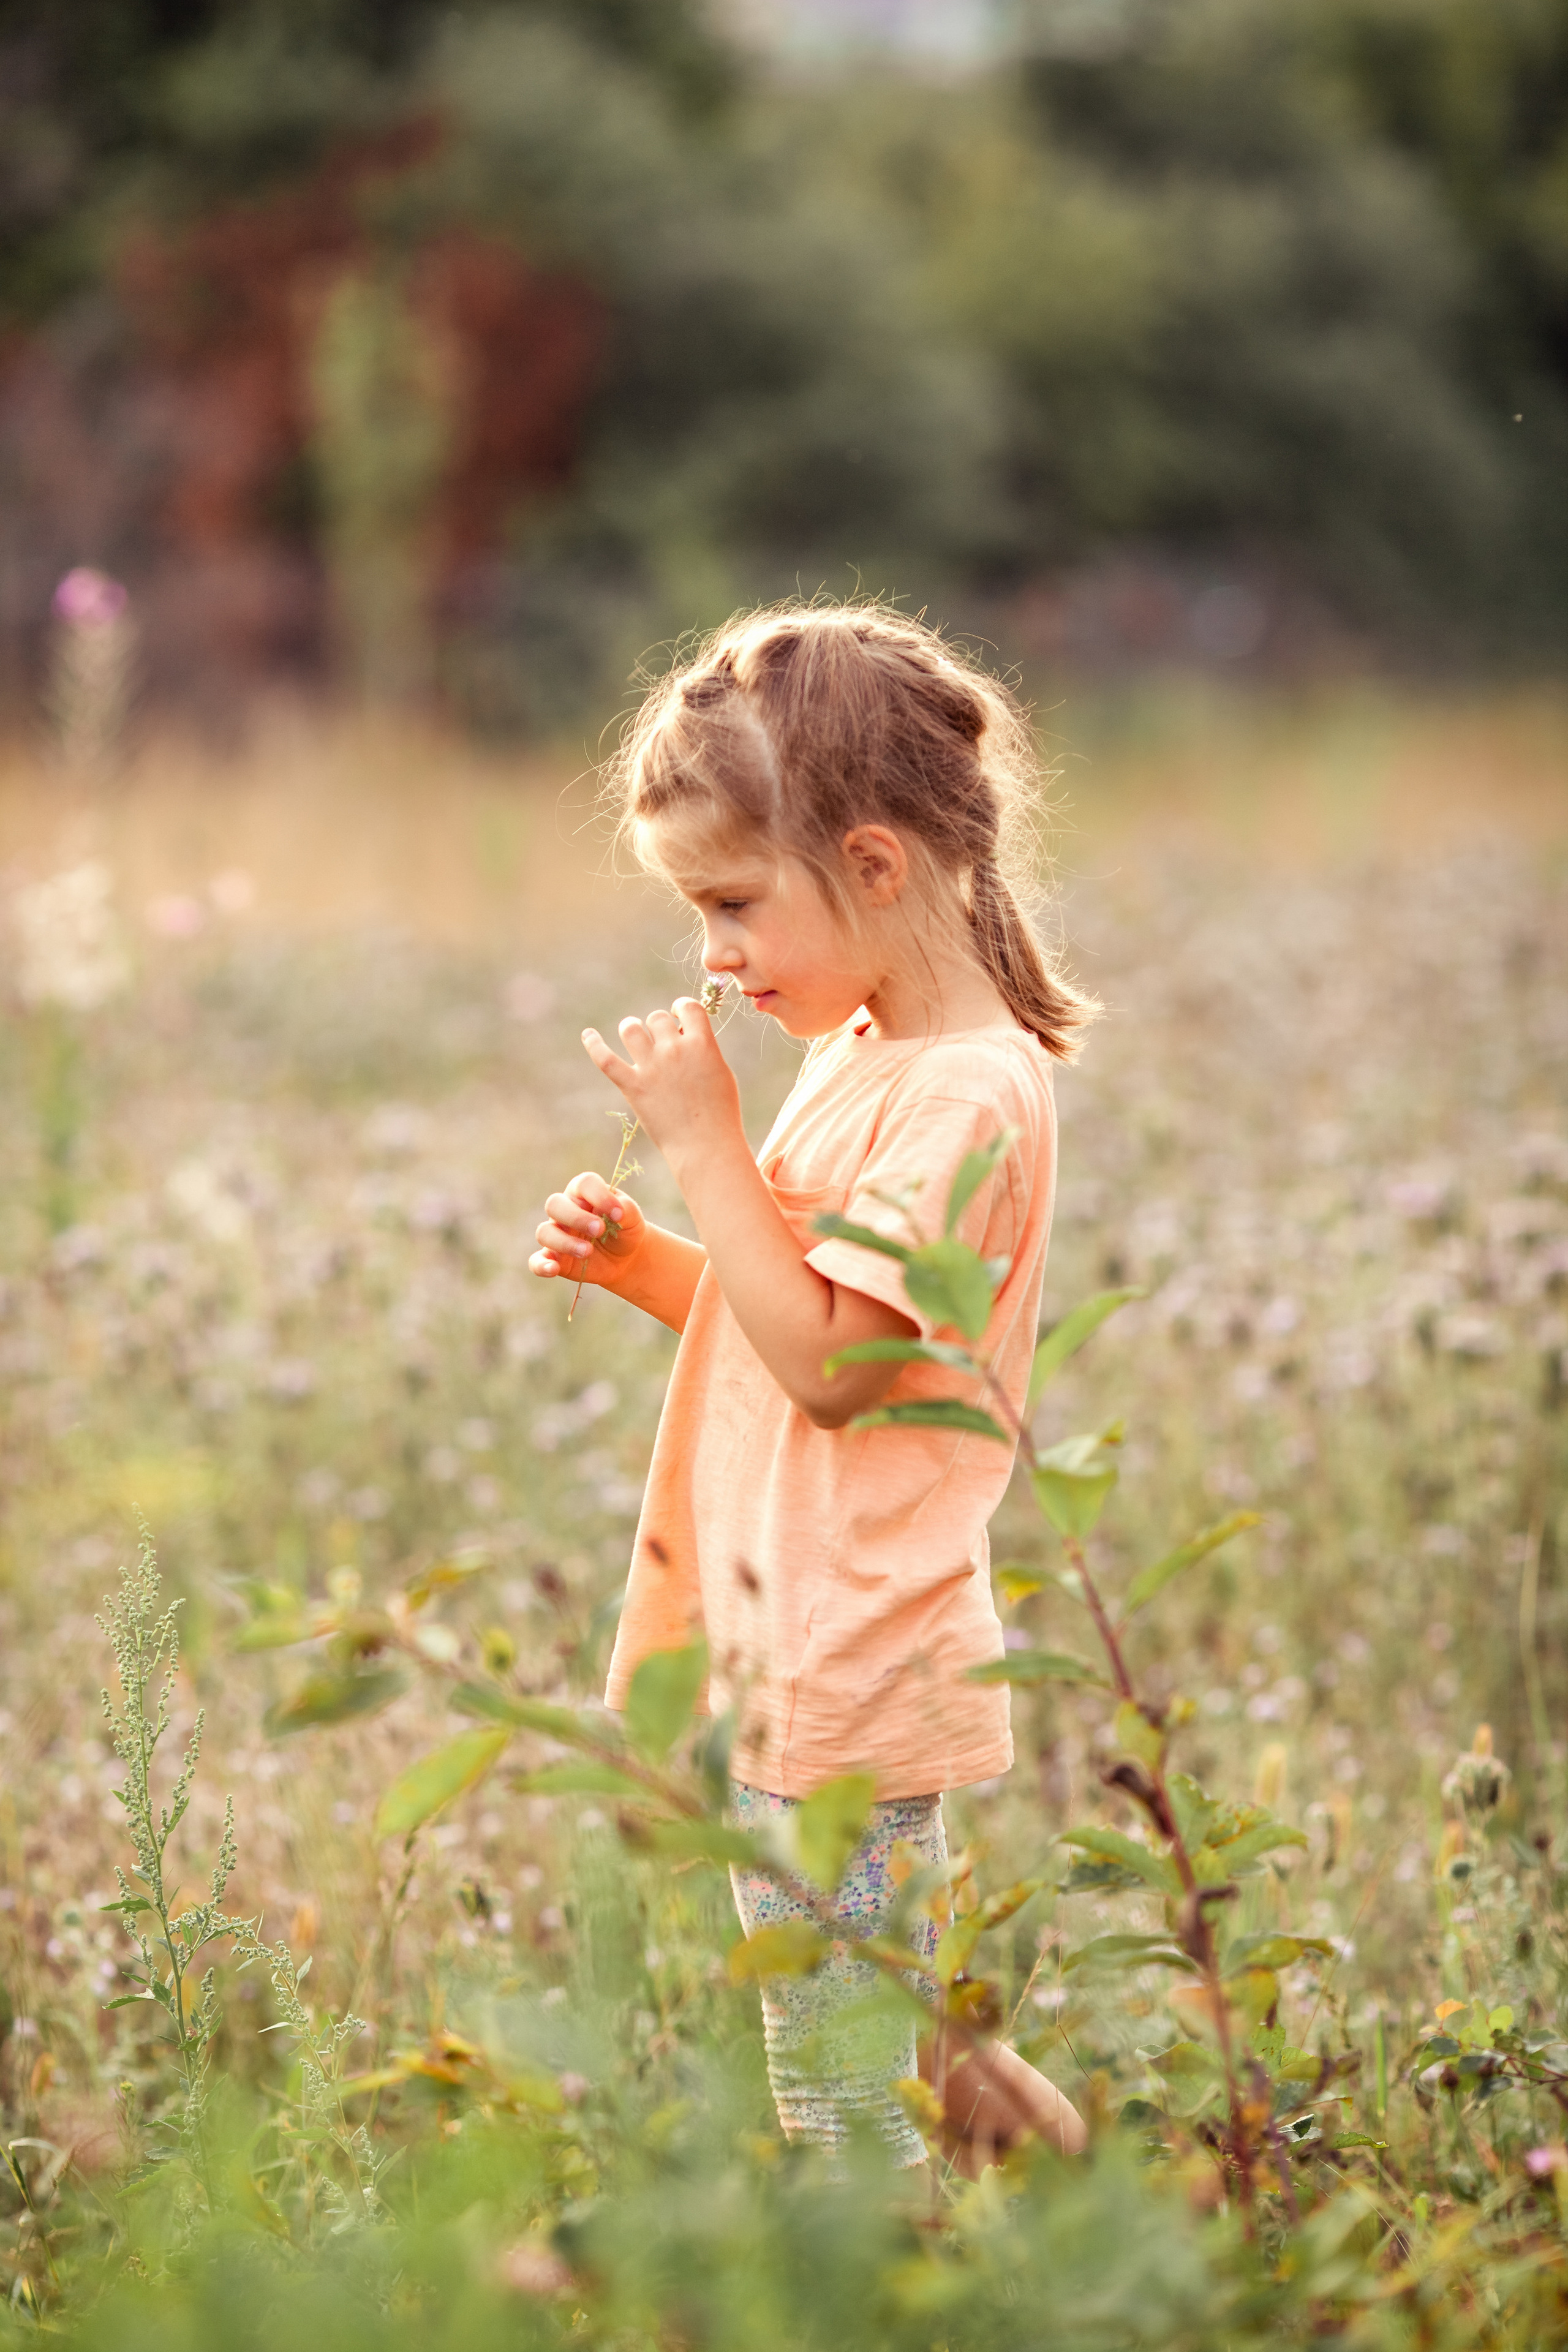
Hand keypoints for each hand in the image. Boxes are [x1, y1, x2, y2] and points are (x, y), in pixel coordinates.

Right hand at [530, 1170, 647, 1289]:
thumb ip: (626, 1210)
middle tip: (599, 1230)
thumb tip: (617, 1213)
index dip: (599, 1196)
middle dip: (576, 1218)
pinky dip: (541, 1265)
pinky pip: (537, 1261)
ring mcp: (557, 1233)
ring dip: (564, 1242)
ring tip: (588, 1252)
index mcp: (584, 1193)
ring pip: (544, 1232)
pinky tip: (553, 1269)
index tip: (618, 1214)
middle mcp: (566, 1209)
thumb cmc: (625, 1229)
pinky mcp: (554, 1258)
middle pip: (555, 1204)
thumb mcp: (633, 1218)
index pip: (584, 1184)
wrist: (626, 1257)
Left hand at [580, 998, 742, 1174]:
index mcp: (702, 1044)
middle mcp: (674, 1050)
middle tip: (663, 1042)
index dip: (681, 1007)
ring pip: (631, 1028)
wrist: (706, 1146)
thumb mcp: (721, 1072)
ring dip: (633, 1030)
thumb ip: (703, 1049)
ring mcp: (651, 1067)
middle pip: (657, 1018)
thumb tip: (685, 1033)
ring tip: (637, 1039)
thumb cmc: (720, 1113)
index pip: (688, 1006)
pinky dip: (594, 1044)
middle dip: (660, 1027)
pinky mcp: (632, 1086)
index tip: (679, 1016)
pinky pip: (606, 1058)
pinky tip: (588, 1035)